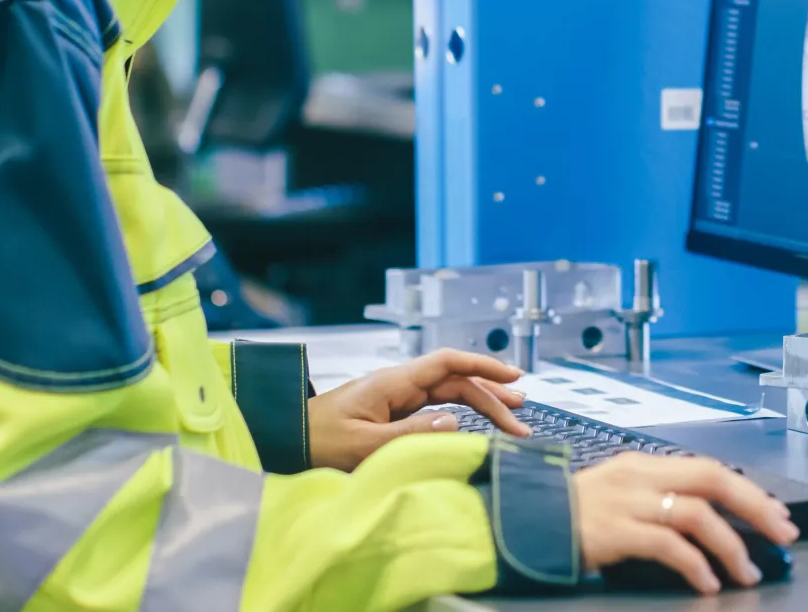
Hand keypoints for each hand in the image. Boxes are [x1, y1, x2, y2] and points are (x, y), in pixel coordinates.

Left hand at [307, 349, 530, 471]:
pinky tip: (474, 424)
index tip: (514, 377)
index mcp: (393, 382)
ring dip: (480, 404)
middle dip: (491, 395)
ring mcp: (395, 397)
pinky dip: (459, 414)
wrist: (285, 439)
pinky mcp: (391, 413)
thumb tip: (455, 422)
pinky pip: (433, 408)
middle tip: (522, 418)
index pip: (448, 363)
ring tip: (512, 418)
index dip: (484, 367)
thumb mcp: (363, 444)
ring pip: (448, 394)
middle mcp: (398, 384)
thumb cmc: (316, 441)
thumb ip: (409, 434)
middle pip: (455, 381)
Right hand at [573, 455, 799, 594]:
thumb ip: (659, 500)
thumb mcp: (620, 496)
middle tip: (783, 534)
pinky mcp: (614, 531)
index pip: (708, 469)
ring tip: (746, 572)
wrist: (523, 523)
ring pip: (696, 513)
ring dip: (731, 545)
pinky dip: (695, 565)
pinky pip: (667, 545)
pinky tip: (707, 583)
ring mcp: (626, 502)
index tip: (777, 514)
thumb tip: (712, 521)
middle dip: (756, 506)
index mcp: (644, 465)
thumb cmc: (574, 516)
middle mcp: (639, 476)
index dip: (748, 491)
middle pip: (712, 479)